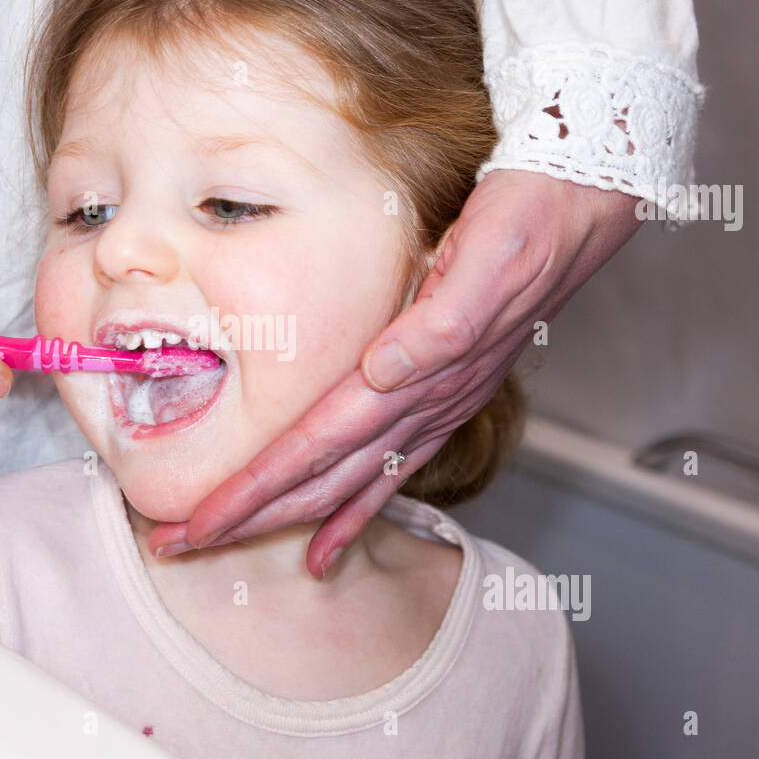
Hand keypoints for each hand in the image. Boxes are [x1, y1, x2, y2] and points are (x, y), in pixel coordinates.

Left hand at [147, 169, 640, 575]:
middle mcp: (424, 404)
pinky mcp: (444, 399)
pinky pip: (389, 471)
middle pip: (321, 481)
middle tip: (180, 543)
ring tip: (233, 546)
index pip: (316, 447)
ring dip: (288, 520)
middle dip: (249, 517)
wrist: (578, 211)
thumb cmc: (525, 224)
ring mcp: (436, 408)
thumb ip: (440, 323)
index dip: (256, 489)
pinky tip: (329, 538)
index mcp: (416, 374)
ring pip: (349, 484)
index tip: (200, 521)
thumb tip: (385, 370)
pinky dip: (353, 510)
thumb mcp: (488, 257)